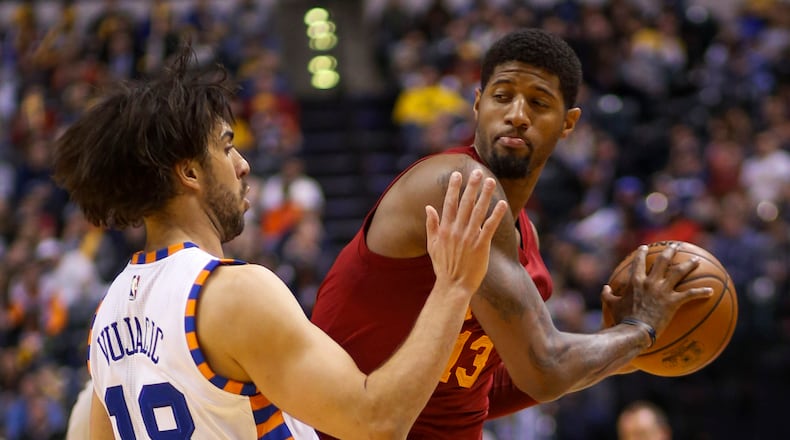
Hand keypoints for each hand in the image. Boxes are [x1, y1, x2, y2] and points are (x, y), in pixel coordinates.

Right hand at [426, 169, 507, 293]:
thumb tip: (428, 207)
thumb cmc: (443, 267)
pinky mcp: (481, 246)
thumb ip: (431, 225)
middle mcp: (457, 230)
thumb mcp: (432, 245)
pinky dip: (496, 214)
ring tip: (491, 181)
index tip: (457, 174)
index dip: (453, 188)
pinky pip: (490, 227)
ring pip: (479, 211)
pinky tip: (501, 203)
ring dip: (485, 195)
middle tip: (478, 172)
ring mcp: (469, 237)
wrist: (453, 286)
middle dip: (471, 186)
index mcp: (445, 229)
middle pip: (465, 203)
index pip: (449, 203)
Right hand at [601, 243, 713, 337]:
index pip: (639, 262)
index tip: (645, 247)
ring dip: (689, 265)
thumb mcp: (610, 305)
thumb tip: (605, 288)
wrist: (634, 330)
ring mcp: (663, 290)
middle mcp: (651, 281)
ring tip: (696, 260)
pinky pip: (690, 295)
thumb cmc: (621, 319)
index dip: (642, 253)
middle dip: (670, 251)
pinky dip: (701, 292)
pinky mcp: (673, 302)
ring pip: (679, 272)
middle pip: (663, 261)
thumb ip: (608, 295)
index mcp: (636, 281)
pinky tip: (711, 291)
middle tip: (676, 246)